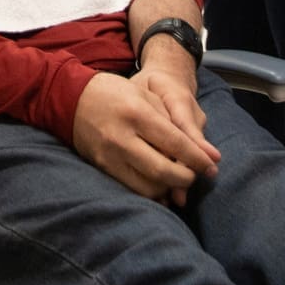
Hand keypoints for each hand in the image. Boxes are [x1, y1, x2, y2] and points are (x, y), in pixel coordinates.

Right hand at [72, 73, 220, 206]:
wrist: (71, 98)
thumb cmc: (116, 93)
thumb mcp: (147, 96)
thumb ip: (174, 123)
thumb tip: (204, 154)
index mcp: (136, 113)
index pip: (175, 143)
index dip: (197, 159)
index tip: (212, 167)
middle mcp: (121, 137)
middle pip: (162, 172)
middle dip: (185, 179)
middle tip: (194, 176)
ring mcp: (109, 155)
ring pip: (148, 187)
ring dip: (168, 188)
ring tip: (176, 178)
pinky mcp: (101, 167)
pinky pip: (132, 189)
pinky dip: (151, 192)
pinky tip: (159, 185)